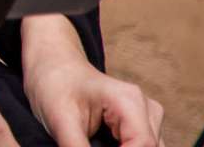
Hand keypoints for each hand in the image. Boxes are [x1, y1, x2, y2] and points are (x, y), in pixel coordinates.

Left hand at [19, 16, 163, 146]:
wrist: (53, 65)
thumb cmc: (55, 85)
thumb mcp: (60, 120)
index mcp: (130, 102)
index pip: (142, 146)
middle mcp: (148, 109)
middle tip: (88, 145)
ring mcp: (149, 118)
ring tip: (89, 142)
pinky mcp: (143, 127)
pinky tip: (99, 145)